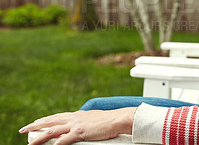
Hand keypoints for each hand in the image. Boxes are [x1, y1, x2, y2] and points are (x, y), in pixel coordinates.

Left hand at [19, 107, 136, 144]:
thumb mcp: (93, 120)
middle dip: (35, 125)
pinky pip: (63, 140)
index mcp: (77, 115)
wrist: (117, 119)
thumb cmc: (109, 121)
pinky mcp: (80, 132)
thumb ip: (84, 123)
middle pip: (50, 121)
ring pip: (52, 130)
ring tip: (29, 142)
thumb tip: (79, 129)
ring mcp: (76, 125)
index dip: (45, 120)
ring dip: (39, 136)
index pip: (56, 116)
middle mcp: (74, 118)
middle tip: (24, 129)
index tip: (36, 123)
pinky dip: (55, 144)